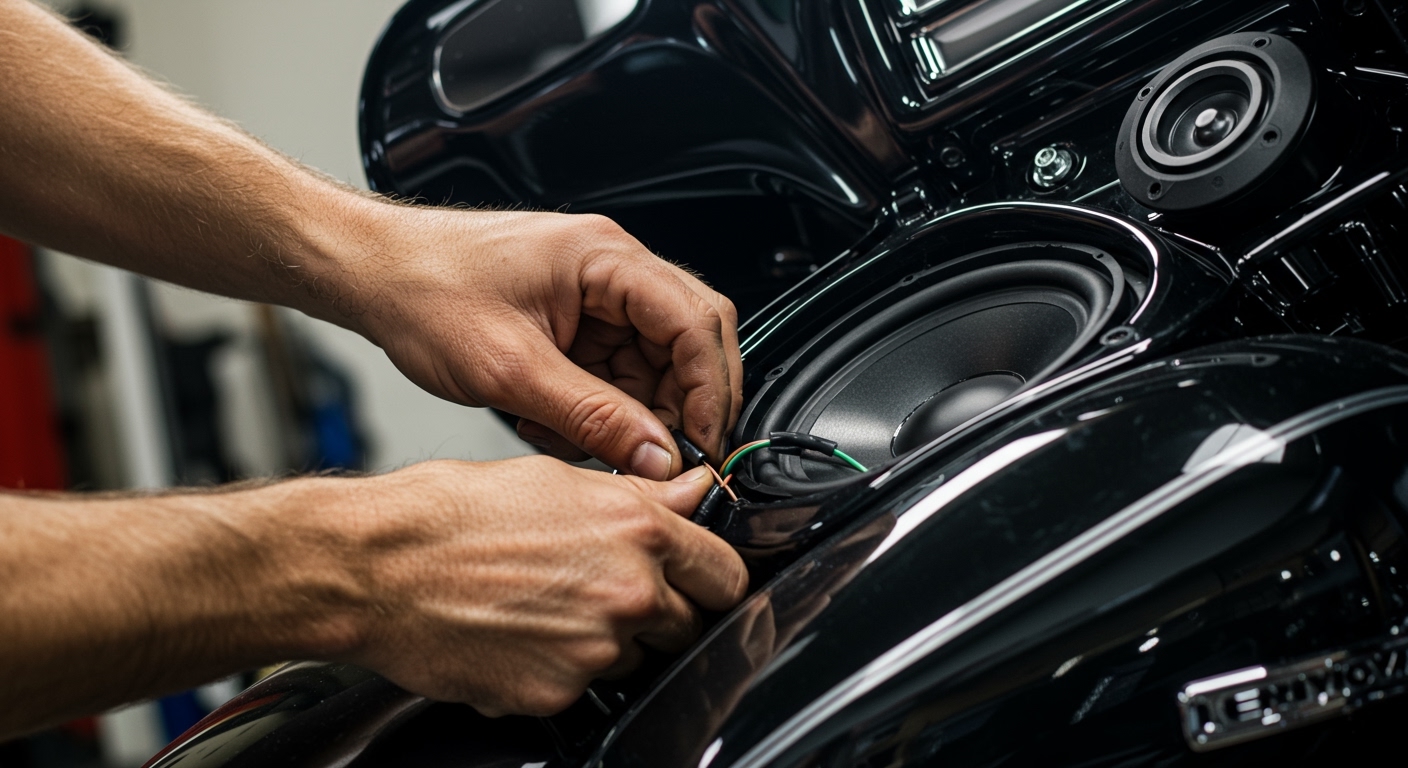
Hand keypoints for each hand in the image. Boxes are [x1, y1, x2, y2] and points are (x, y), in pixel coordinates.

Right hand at [319, 456, 746, 715]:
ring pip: (636, 659)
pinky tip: (522, 634)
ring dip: (611, 641)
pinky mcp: (556, 695)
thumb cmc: (452, 513)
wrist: (378, 568)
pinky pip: (583, 688)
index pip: (726, 574)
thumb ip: (642, 496)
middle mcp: (627, 594)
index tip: (700, 578)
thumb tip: (693, 491)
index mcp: (638, 531)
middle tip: (609, 590)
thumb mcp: (558, 480)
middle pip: (689, 625)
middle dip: (663, 611)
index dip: (713, 576)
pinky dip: (562, 669)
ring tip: (549, 606)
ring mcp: (594, 651)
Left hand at [340, 206, 742, 477]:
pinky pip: (616, 370)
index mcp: (605, 257)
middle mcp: (611, 267)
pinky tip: (557, 424)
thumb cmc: (424, 291)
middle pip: (688, 340)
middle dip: (678, 405)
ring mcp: (595, 293)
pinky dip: (600, 407)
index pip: (697, 321)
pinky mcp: (576, 318)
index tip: (703, 444)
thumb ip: (593, 417)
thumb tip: (658, 456)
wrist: (370, 275)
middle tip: (660, 457)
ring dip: (632, 412)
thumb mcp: (511, 371)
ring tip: (579, 439)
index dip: (709, 390)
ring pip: (654, 363)